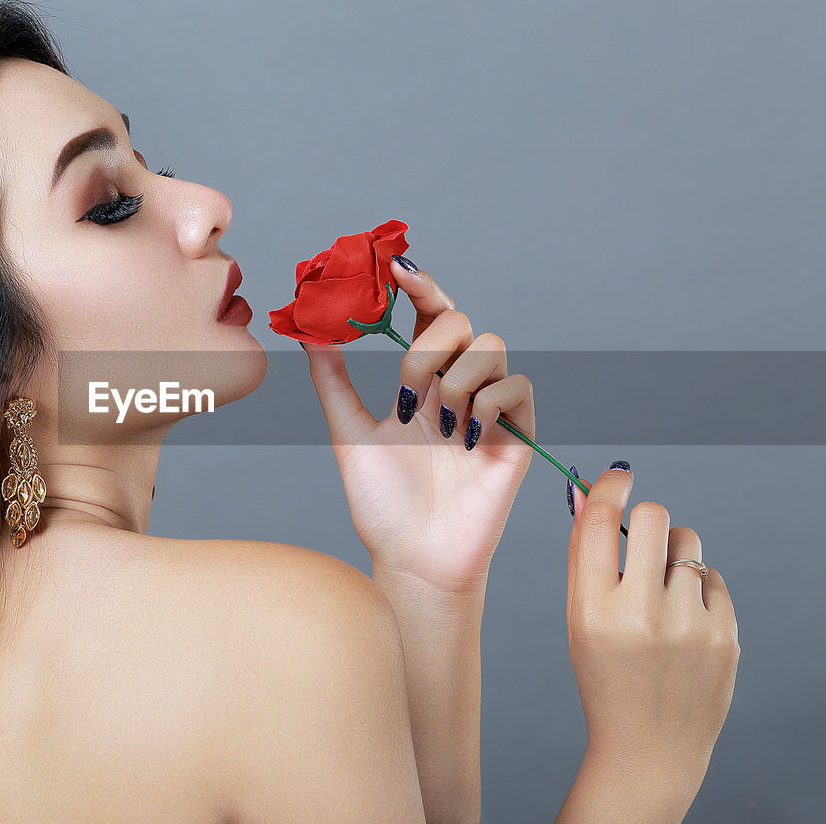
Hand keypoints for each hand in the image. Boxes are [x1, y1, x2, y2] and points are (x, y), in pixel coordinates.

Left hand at [300, 259, 535, 594]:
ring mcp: (490, 407)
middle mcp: (458, 386)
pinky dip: (486, 402)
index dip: (417, 286)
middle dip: (426, 348)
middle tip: (406, 393)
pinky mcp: (518, 433)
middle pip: (459, 320)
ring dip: (453, 381)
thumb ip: (332, 380)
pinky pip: (515, 384)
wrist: (413, 557)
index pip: (427, 315)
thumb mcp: (348, 433)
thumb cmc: (383, 502)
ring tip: (435, 429)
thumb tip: (306, 329)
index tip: (395, 268)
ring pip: (489, 346)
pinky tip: (465, 440)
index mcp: (421, 381)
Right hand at [565, 465, 740, 786]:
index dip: (610, 486)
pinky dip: (697, 589)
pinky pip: (712, 577)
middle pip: (653, 517)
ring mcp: (688, 625)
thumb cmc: (606, 675)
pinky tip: (684, 622)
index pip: (598, 521)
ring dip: (673, 553)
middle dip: (645, 519)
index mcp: (593, 608)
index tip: (619, 476)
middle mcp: (641, 612)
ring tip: (663, 588)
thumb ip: (582, 556)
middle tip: (640, 539)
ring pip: (687, 542)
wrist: (648, 746)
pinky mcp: (724, 635)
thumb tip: (590, 492)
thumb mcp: (579, 619)